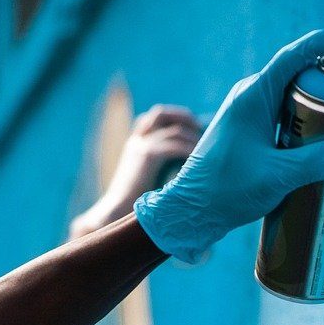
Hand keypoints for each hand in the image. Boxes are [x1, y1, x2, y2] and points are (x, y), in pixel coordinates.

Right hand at [70, 106, 200, 237]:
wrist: (116, 212)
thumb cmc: (134, 203)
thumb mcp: (146, 179)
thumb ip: (160, 168)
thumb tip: (185, 170)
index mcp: (136, 144)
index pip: (154, 118)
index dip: (175, 117)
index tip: (193, 127)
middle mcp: (137, 140)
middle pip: (161, 113)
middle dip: (184, 117)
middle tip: (202, 130)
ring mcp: (142, 145)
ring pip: (174, 129)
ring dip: (194, 138)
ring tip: (207, 149)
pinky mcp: (148, 156)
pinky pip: (175, 146)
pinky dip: (190, 150)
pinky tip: (200, 161)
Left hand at [134, 30, 323, 262]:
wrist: (191, 213)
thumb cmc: (226, 192)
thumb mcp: (277, 177)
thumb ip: (316, 161)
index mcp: (253, 95)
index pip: (295, 55)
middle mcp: (249, 99)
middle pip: (298, 80)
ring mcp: (248, 118)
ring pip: (292, 104)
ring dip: (317, 113)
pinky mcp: (248, 137)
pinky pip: (283, 123)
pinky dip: (304, 130)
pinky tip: (319, 151)